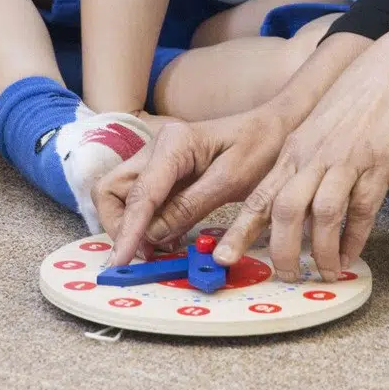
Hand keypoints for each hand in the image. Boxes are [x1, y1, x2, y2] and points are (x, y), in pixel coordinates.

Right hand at [95, 106, 289, 263]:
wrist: (277, 127)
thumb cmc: (261, 147)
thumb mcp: (231, 180)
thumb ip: (190, 206)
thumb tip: (153, 235)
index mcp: (174, 143)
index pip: (140, 193)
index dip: (128, 231)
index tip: (120, 262)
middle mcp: (156, 148)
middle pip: (111, 190)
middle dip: (119, 226)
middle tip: (142, 254)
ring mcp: (156, 159)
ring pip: (120, 196)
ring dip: (130, 226)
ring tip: (156, 249)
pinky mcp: (163, 172)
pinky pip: (140, 200)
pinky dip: (144, 222)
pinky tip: (165, 237)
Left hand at [217, 31, 388, 282]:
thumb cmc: (363, 93)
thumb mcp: (322, 123)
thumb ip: (308, 156)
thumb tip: (299, 196)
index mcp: (296, 146)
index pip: (260, 194)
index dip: (241, 229)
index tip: (223, 256)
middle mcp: (314, 154)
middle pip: (284, 210)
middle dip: (280, 250)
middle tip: (284, 276)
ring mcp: (347, 159)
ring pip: (321, 215)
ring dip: (320, 251)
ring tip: (322, 272)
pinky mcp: (380, 165)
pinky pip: (362, 211)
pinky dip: (355, 239)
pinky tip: (351, 255)